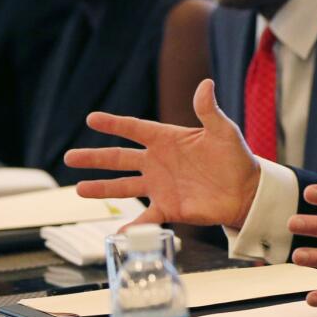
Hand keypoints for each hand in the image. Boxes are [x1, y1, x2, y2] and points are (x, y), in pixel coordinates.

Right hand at [64, 79, 259, 228]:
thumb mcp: (223, 131)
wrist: (247, 190)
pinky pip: (145, 218)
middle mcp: (158, 162)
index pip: (134, 129)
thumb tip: (206, 83)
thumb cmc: (236, 158)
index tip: (91, 119)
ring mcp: (160, 186)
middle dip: (94, 158)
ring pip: (124, 187)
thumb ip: (209, 110)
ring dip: (101, 188)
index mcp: (167, 139)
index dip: (113, 124)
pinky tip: (116, 233)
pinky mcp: (169, 208)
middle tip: (69, 157)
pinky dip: (132, 227)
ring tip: (79, 189)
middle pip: (119, 158)